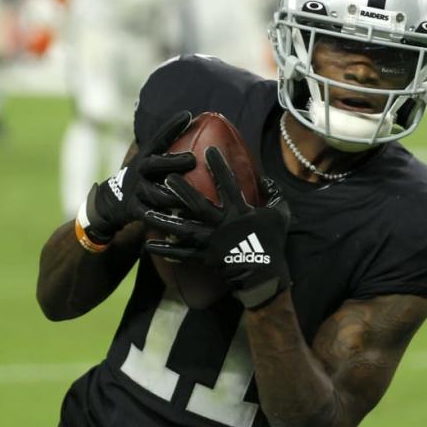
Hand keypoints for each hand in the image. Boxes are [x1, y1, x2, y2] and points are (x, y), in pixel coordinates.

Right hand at [80, 111, 195, 243]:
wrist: (109, 204)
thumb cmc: (141, 179)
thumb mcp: (149, 162)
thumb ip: (166, 151)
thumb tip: (195, 129)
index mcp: (145, 157)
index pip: (159, 138)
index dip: (172, 126)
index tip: (188, 114)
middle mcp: (139, 172)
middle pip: (156, 164)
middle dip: (174, 162)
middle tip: (193, 159)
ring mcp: (136, 191)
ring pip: (157, 194)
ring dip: (175, 195)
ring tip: (195, 195)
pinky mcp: (134, 211)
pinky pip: (153, 217)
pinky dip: (167, 220)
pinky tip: (182, 222)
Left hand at [143, 146, 291, 309]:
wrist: (265, 276)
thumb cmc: (273, 242)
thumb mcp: (280, 215)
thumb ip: (274, 195)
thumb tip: (265, 179)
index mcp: (240, 212)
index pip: (228, 184)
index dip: (219, 167)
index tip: (209, 150)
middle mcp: (222, 224)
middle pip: (198, 204)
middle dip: (182, 190)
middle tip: (166, 178)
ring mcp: (212, 242)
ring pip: (183, 229)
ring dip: (164, 220)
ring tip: (145, 212)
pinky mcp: (205, 258)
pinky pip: (183, 254)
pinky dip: (166, 250)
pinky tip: (148, 245)